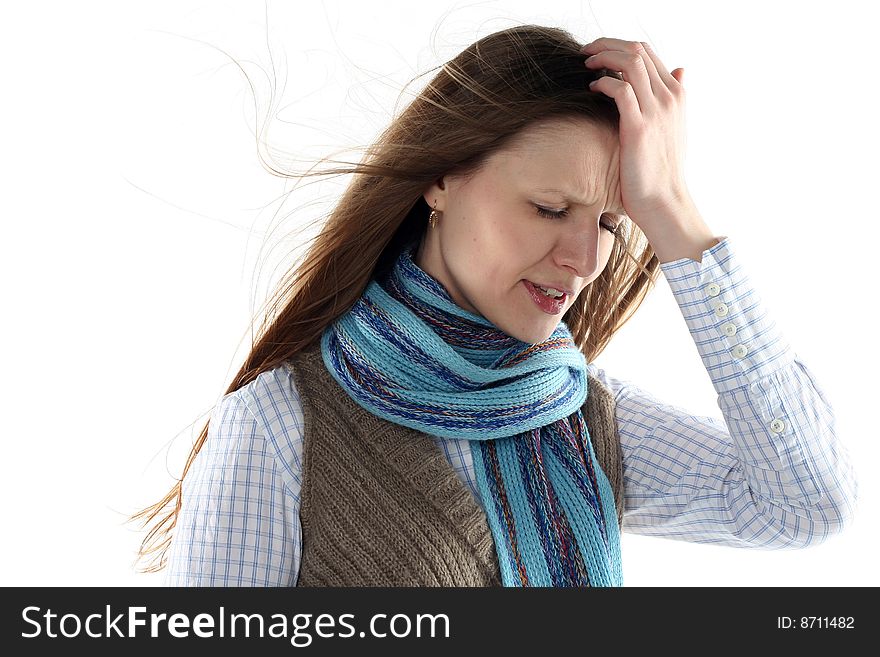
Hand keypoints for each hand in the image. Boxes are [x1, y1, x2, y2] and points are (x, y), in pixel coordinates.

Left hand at [581, 38, 690, 233]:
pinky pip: (620, 90)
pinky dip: (603, 82)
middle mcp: (669, 97)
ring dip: (603, 57)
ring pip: (630, 62)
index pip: (648, 52)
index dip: (620, 45)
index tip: (599, 52)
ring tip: (587, 64)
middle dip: (607, 45)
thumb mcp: (675, 127)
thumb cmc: (662, 168)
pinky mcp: (639, 127)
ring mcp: (656, 111)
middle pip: (637, 50)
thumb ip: (674, 97)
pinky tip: (593, 88)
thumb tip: (681, 69)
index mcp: (677, 94)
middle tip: (586, 52)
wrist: (664, 200)